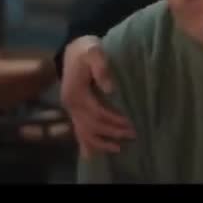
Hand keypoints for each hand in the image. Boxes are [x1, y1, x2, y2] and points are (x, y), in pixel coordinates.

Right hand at [61, 35, 134, 154]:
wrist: (72, 48)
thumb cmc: (87, 50)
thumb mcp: (94, 52)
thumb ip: (102, 68)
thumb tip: (111, 89)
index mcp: (76, 93)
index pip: (97, 113)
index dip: (114, 120)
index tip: (130, 124)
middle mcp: (71, 105)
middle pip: (92, 126)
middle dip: (112, 132)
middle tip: (132, 135)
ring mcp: (70, 109)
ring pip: (83, 133)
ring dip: (100, 143)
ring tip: (118, 149)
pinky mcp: (73, 110)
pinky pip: (78, 131)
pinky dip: (86, 143)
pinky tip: (92, 154)